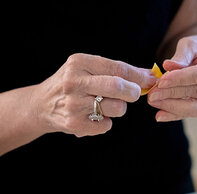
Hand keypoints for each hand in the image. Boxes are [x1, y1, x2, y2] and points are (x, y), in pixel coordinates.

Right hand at [31, 53, 155, 136]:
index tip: (152, 80)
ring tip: (106, 105)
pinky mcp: (75, 124)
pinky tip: (94, 117)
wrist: (42, 105)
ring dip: (119, 108)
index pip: (118, 68)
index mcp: (79, 63)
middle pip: (118, 87)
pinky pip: (107, 125)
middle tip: (134, 94)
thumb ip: (117, 71)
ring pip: (117, 108)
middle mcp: (74, 82)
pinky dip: (106, 122)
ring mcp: (74, 104)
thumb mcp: (88, 69)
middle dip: (134, 92)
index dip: (139, 76)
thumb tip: (150, 75)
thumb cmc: (74, 84)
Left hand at [147, 35, 196, 121]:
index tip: (162, 81)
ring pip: (194, 107)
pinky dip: (174, 115)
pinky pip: (191, 113)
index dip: (180, 79)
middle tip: (152, 93)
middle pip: (196, 92)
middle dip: (172, 93)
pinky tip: (160, 115)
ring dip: (171, 106)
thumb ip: (181, 55)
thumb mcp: (191, 44)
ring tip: (153, 101)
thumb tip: (168, 66)